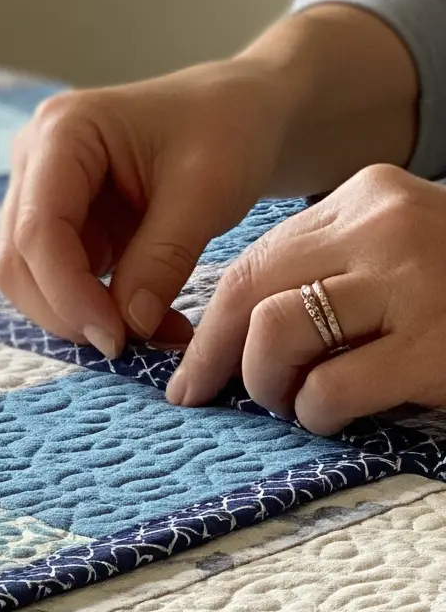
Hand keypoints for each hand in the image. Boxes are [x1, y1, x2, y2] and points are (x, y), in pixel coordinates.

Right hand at [0, 6, 419, 358]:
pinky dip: (98, 310)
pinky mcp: (64, 224)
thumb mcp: (208, 190)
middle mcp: (35, 160)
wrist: (247, 112)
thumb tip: (128, 326)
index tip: (117, 338)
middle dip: (68, 311)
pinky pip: (61, 282)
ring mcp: (43, 193)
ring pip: (30, 279)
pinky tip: (150, 319)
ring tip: (154, 333)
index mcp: (62, 132)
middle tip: (133, 345)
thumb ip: (163, 258)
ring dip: (82, 317)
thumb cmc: (230, 129)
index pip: (38, 230)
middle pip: (18, 261)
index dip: (68, 293)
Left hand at [165, 164, 445, 432]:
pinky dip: (319, 413)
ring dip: (271, 386)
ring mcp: (417, 283)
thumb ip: (323, 274)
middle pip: (251, 294)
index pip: (254, 260)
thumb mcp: (393, 258)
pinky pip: (330, 389)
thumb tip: (223, 338)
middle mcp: (390, 226)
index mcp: (370, 195)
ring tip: (298, 403)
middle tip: (225, 398)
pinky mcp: (436, 346)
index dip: (210, 327)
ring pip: (277, 334)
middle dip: (221, 360)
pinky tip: (339, 416)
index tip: (189, 375)